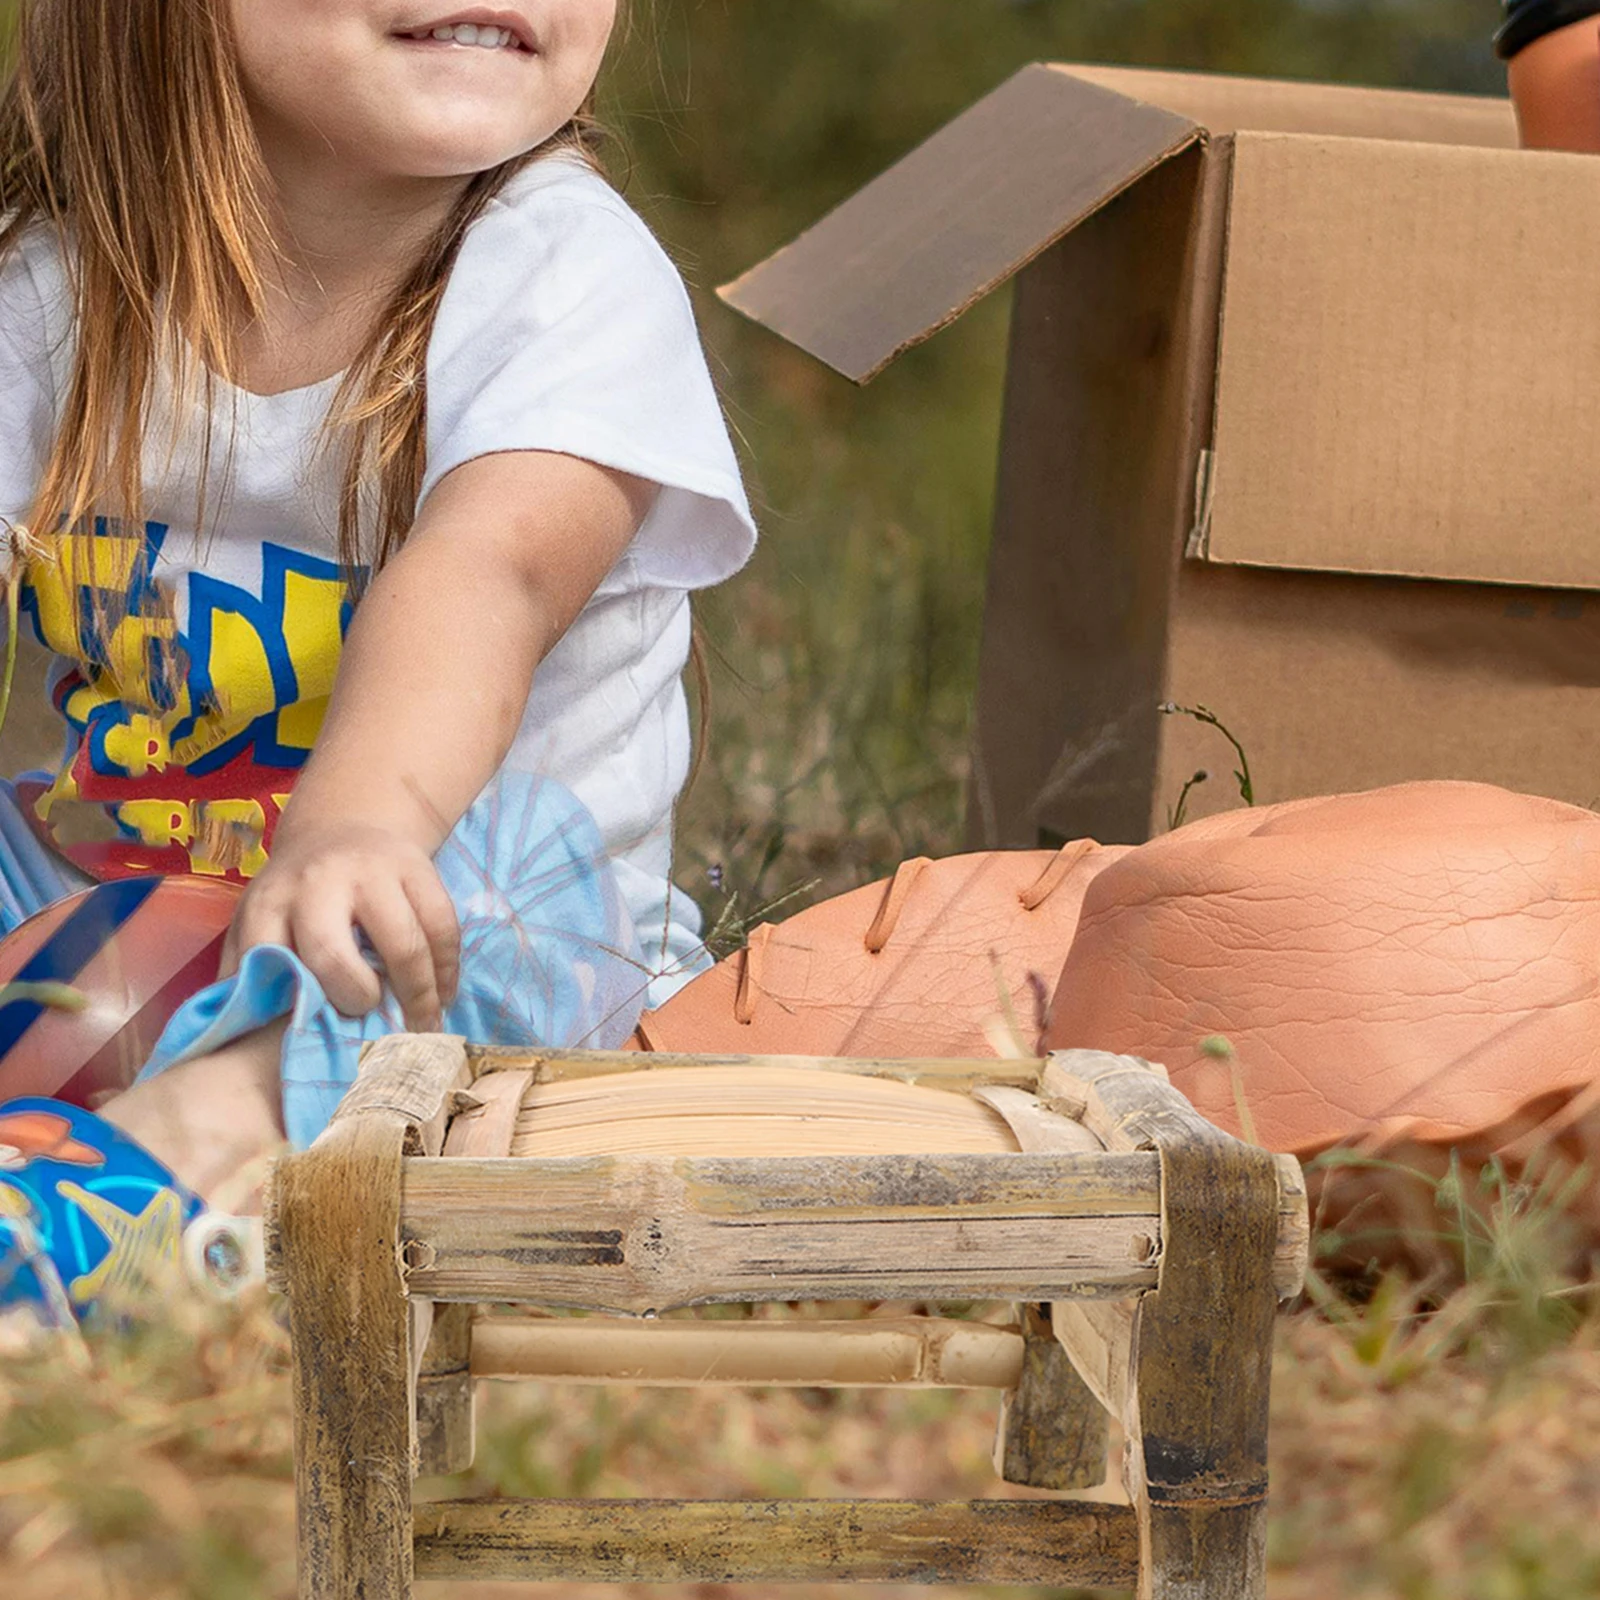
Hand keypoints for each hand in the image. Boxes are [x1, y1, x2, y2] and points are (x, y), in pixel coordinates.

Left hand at [221, 821, 459, 1031]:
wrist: (342, 827)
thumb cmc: (296, 899)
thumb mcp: (258, 922)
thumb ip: (245, 972)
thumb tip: (232, 1040)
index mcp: (268, 902)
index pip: (267, 962)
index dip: (289, 1005)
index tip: (314, 1035)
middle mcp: (317, 882)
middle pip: (331, 955)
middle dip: (353, 999)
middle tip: (369, 1021)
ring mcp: (373, 871)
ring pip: (404, 944)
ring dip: (418, 996)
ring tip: (421, 1026)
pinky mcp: (417, 867)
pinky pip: (442, 927)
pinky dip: (448, 970)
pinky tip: (443, 995)